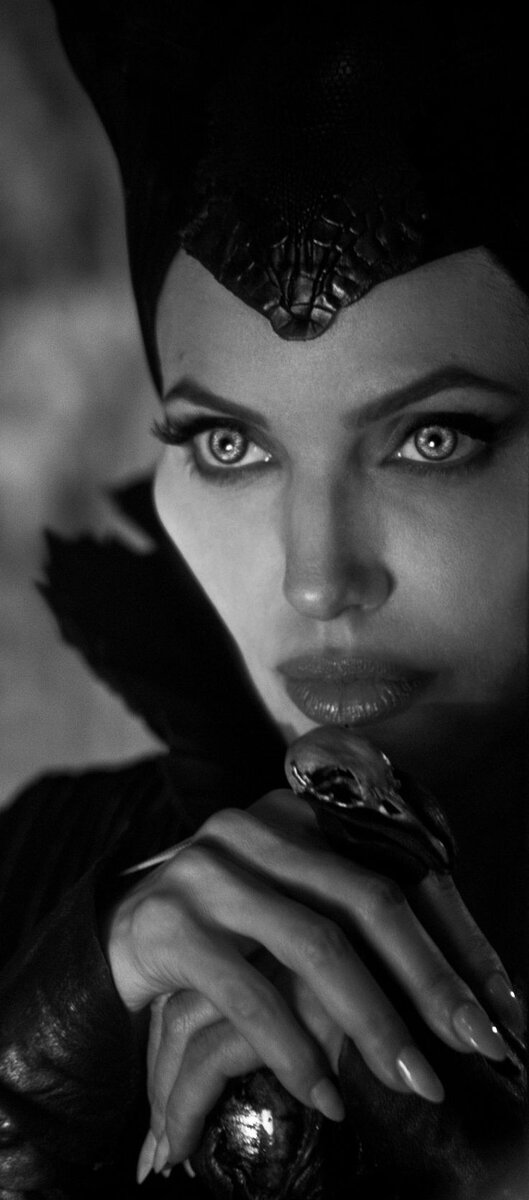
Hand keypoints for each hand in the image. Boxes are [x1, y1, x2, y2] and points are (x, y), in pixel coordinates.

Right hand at [105, 791, 521, 1174]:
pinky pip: (246, 991)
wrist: (118, 936)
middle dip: (428, 979)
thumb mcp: (294, 907)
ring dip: (371, 1021)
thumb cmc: (228, 930)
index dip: (455, 937)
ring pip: (312, 943)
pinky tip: (325, 1093)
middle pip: (365, 898)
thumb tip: (471, 984)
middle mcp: (254, 827)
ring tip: (412, 1080)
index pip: (395, 869)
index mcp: (298, 815)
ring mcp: (207, 870)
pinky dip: (292, 1048)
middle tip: (473, 1045)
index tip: (499, 1005)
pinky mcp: (168, 923)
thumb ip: (358, 921)